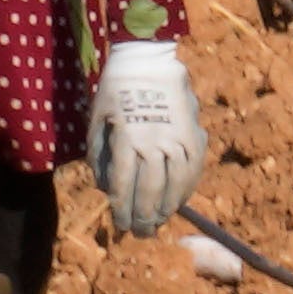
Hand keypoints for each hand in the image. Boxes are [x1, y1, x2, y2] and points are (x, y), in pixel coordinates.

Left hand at [88, 35, 202, 242]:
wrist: (148, 60)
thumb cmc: (114, 90)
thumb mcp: (97, 120)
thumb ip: (100, 156)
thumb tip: (108, 189)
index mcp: (127, 138)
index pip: (124, 186)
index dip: (122, 210)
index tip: (120, 225)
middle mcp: (155, 141)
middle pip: (150, 191)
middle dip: (144, 217)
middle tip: (140, 233)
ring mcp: (178, 138)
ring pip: (176, 185)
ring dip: (167, 208)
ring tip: (159, 222)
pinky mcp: (195, 134)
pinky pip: (194, 170)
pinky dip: (187, 190)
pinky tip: (179, 202)